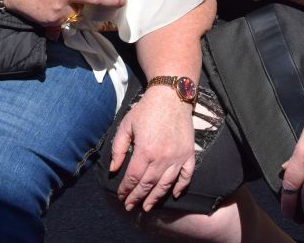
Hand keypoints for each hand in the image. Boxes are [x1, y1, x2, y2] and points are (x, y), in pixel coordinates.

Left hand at [110, 86, 196, 211]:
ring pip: (166, 185)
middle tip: (130, 206)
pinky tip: (174, 195)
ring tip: (147, 207)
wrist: (171, 96)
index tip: (121, 196)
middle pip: (148, 185)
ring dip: (155, 198)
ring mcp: (177, 157)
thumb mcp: (126, 125)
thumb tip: (114, 169)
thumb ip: (118, 148)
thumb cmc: (146, 110)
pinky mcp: (188, 154)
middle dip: (137, 198)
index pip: (133, 178)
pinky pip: (186, 176)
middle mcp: (162, 158)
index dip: (126, 189)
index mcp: (145, 151)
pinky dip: (181, 187)